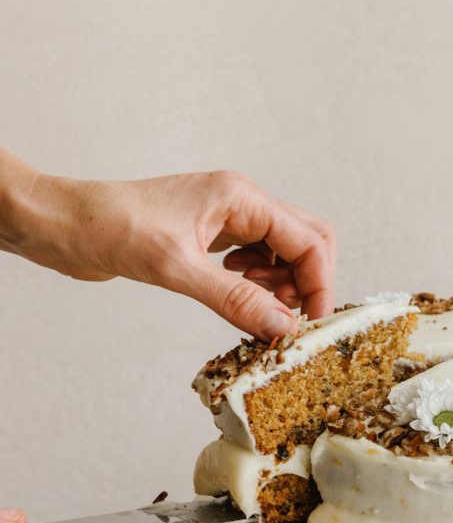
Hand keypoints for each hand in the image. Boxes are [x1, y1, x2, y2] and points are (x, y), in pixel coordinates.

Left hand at [0, 149, 335, 340]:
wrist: (64, 225)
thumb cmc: (110, 228)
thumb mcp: (177, 269)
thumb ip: (235, 299)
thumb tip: (282, 326)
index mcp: (239, 196)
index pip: (307, 238)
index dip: (318, 283)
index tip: (312, 323)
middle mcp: (238, 203)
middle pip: (303, 239)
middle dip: (307, 282)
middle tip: (290, 319)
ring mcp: (225, 219)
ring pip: (281, 252)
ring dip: (281, 286)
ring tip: (258, 311)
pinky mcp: (209, 238)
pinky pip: (254, 260)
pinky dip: (257, 284)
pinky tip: (237, 298)